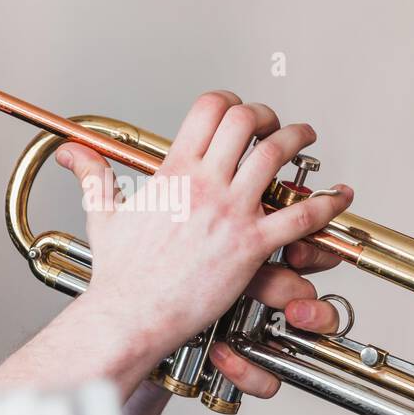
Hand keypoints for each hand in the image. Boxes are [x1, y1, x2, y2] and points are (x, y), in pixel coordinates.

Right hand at [54, 91, 354, 395]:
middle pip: (246, 122)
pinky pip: (301, 216)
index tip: (240, 112)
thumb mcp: (104, 215)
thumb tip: (72, 154)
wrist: (132, 312)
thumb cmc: (121, 274)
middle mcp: (204, 184)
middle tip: (276, 125)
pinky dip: (328, 203)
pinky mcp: (252, 245)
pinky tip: (341, 196)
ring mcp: (230, 212)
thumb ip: (94, 177)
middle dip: (266, 116)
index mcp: (173, 172)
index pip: (209, 110)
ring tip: (307, 138)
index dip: (231, 102)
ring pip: (276, 156)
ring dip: (298, 140)